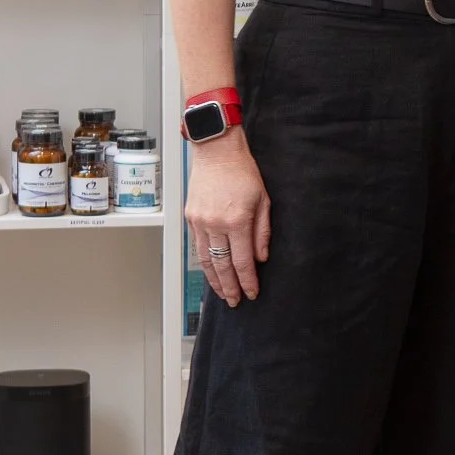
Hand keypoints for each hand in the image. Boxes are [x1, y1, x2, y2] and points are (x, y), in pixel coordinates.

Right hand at [187, 132, 270, 304]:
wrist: (217, 152)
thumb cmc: (243, 172)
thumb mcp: (263, 201)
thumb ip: (262, 232)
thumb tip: (261, 258)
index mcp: (236, 220)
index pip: (242, 261)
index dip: (248, 280)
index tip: (252, 293)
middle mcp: (215, 224)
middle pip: (222, 266)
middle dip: (230, 287)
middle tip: (236, 301)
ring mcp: (200, 222)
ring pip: (206, 260)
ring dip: (214, 280)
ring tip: (222, 294)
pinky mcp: (190, 218)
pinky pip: (197, 247)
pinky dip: (204, 263)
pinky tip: (211, 273)